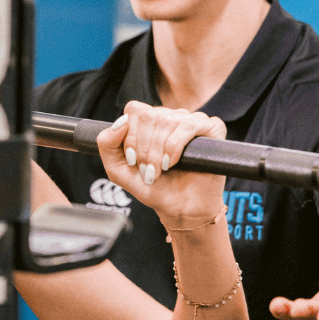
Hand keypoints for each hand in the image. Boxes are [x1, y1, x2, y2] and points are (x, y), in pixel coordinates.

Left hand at [96, 101, 228, 229]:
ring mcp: (192, 120)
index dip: (130, 136)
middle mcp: (171, 116)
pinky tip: (173, 162)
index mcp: (150, 121)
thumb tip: (120, 121)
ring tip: (160, 170)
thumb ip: (106, 144)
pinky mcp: (212, 128)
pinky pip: (189, 124)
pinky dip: (175, 146)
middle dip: (143, 149)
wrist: (180, 209)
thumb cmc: (153, 188)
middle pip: (148, 116)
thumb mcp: (118, 169)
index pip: (134, 110)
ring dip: (158, 151)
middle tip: (148, 170)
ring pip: (166, 120)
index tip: (133, 160)